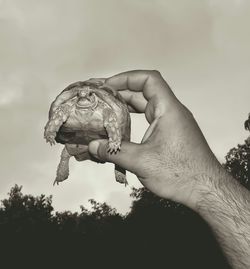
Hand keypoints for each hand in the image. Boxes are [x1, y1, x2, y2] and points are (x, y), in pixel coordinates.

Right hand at [88, 70, 221, 207]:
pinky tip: (120, 128)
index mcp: (168, 110)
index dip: (126, 78)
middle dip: (120, 92)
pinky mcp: (170, 135)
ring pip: (145, 107)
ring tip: (105, 110)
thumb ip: (115, 152)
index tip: (107, 85)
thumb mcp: (142, 162)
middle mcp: (171, 112)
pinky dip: (133, 120)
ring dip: (125, 107)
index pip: (149, 80)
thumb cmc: (182, 174)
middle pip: (143, 92)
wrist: (205, 190)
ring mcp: (171, 124)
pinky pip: (148, 120)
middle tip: (99, 97)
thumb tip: (93, 146)